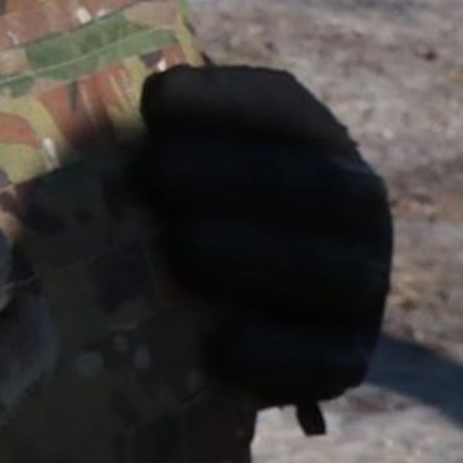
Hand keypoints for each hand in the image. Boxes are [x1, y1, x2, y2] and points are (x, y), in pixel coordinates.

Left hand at [139, 63, 390, 408]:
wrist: (233, 315)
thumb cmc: (185, 211)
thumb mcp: (179, 155)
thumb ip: (157, 128)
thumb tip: (102, 100)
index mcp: (313, 142)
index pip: (283, 109)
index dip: (224, 101)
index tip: (155, 100)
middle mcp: (354, 210)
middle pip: (316, 185)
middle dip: (236, 175)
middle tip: (155, 174)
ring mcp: (360, 289)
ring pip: (329, 270)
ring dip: (257, 253)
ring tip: (184, 247)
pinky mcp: (346, 360)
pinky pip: (327, 362)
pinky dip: (277, 355)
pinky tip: (222, 346)